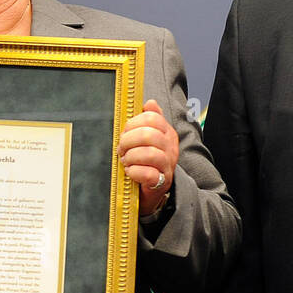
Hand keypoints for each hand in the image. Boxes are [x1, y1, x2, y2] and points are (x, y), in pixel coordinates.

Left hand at [118, 99, 179, 214]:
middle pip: (148, 134)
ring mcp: (168, 165)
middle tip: (121, 150)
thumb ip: (148, 120)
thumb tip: (150, 103)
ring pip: (149, 154)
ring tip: (126, 161)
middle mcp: (171, 147)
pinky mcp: (162, 181)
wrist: (150, 190)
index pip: (151, 118)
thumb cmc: (145, 161)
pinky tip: (130, 172)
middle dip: (128, 141)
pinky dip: (134, 172)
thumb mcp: (146, 139)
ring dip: (130, 157)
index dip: (132, 124)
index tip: (124, 134)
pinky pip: (147, 173)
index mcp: (167, 133)